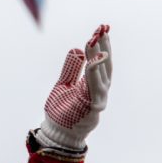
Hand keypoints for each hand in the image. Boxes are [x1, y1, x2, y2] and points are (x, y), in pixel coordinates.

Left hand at [38, 24, 111, 150]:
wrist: (55, 133)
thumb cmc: (60, 111)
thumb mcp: (63, 84)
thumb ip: (71, 68)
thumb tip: (77, 49)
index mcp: (93, 85)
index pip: (101, 61)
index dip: (101, 45)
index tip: (100, 29)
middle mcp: (99, 91)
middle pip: (106, 65)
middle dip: (104, 46)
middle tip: (102, 29)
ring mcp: (98, 100)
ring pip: (102, 75)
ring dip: (99, 56)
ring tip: (97, 40)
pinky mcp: (93, 108)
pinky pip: (95, 88)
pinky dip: (94, 74)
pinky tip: (93, 61)